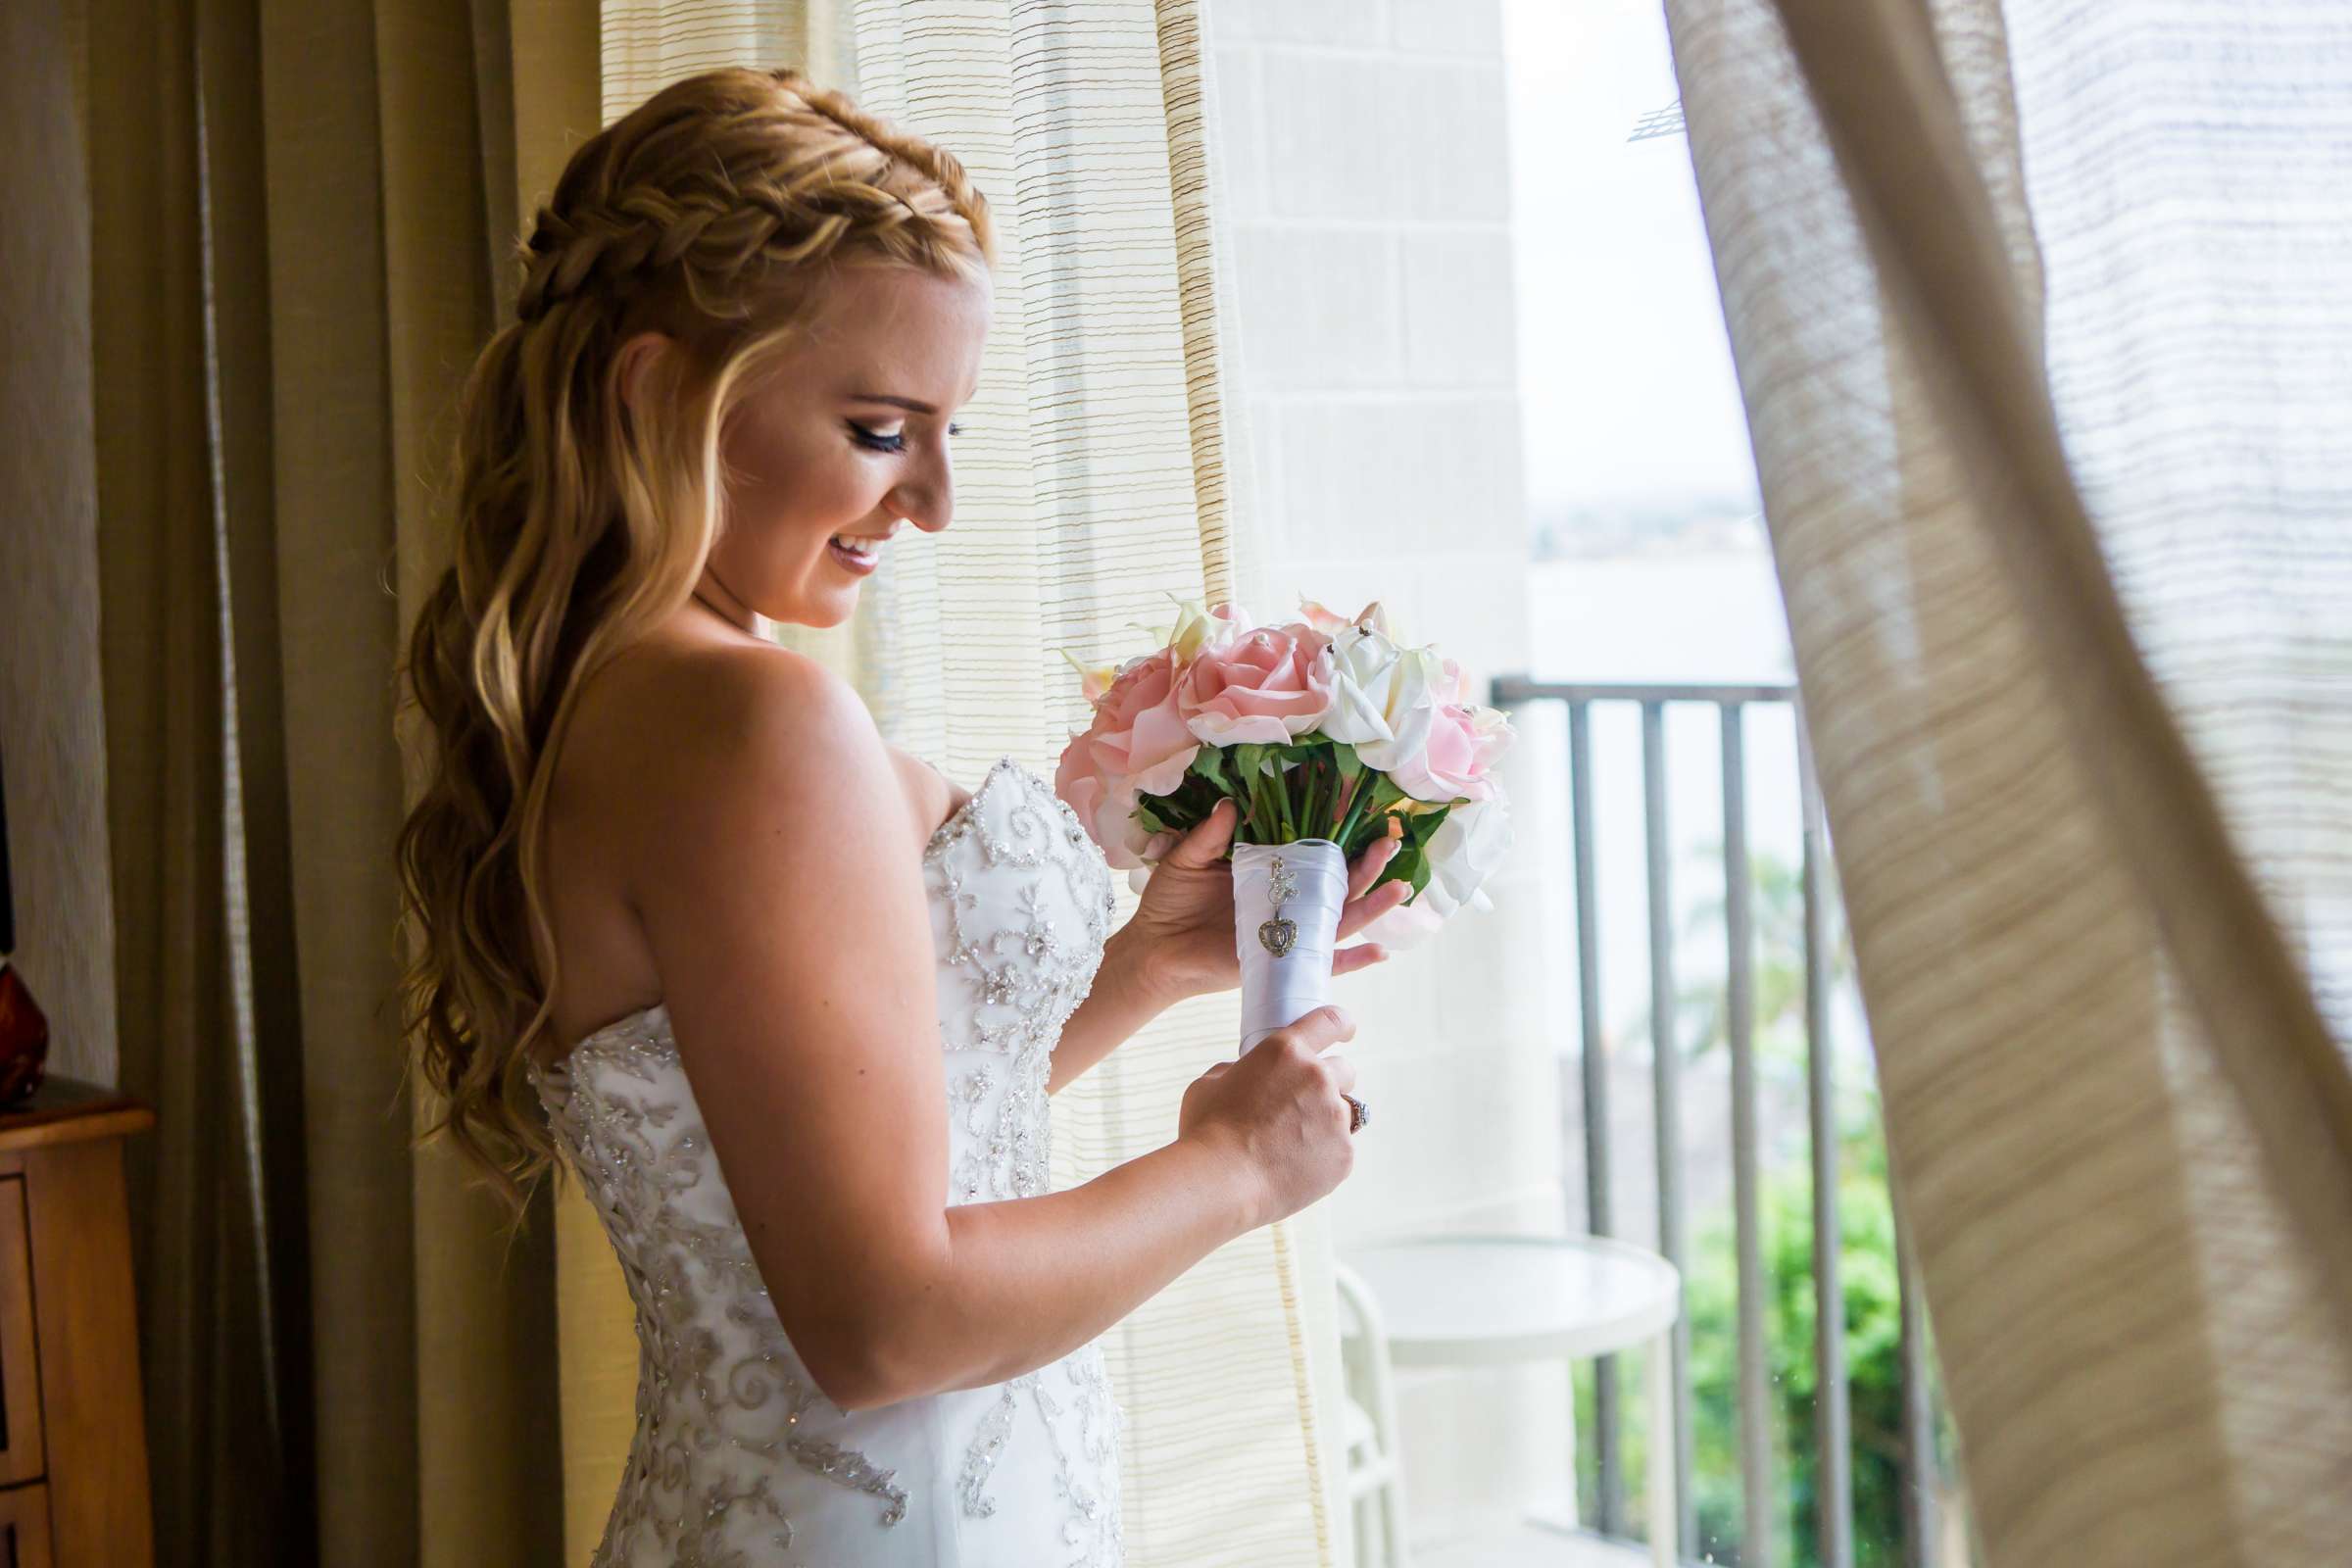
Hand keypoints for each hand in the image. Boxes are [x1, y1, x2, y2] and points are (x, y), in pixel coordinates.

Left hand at [1115, 799, 1411, 1006]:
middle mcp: (1286, 899)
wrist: (1153, 948)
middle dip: (1367, 863)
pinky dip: (1353, 961)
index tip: (1360, 806)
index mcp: (1268, 870)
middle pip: (1337, 881)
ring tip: (1398, 887)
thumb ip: (1210, 834)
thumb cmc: (1169, 901)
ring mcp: (1288, 931)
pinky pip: (1324, 963)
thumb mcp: (1187, 859)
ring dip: (1371, 904)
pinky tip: (1381, 952)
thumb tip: (1232, 803)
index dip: (1335, 828)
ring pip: (1340, 917)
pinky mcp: (1283, 961)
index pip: (1310, 846)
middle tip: (1391, 842)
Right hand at [1179, 1004, 1360, 1227]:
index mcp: (1286, 1051)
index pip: (1330, 1021)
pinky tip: (1292, 1166)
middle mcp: (1318, 1078)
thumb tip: (1248, 1075)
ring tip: (1291, 1143)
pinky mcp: (1343, 1155)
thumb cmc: (1207, 1130)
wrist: (1221, 1182)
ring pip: (1344, 1112)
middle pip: (1345, 1070)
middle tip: (1303, 1103)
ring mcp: (1335, 1118)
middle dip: (1330, 1082)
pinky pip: (1340, 1148)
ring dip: (1326, 1120)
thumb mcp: (1211, 1082)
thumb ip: (1239, 1070)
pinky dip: (1323, 1155)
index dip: (1342, 1024)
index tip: (1346, 1031)